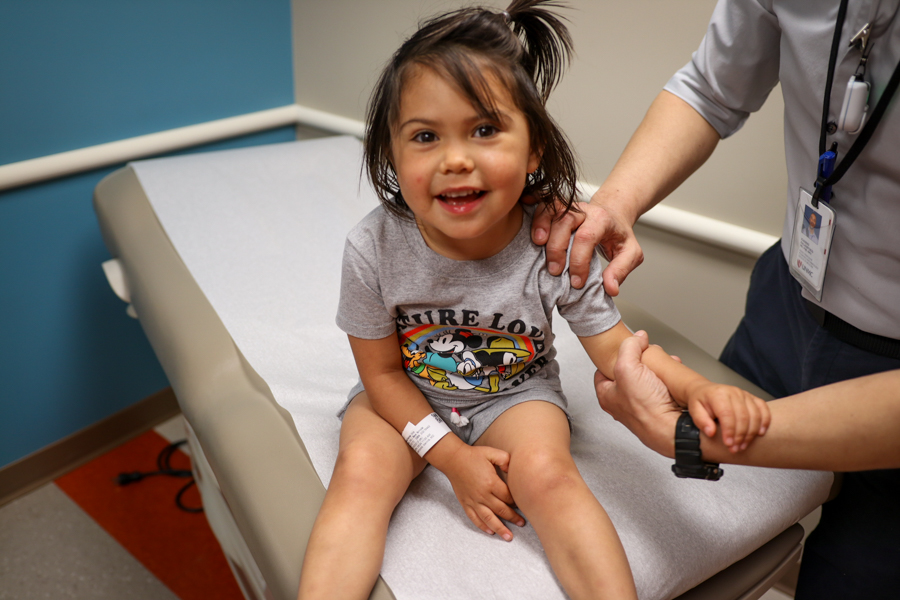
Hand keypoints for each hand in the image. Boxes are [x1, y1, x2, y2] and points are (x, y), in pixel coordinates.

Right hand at [438, 444, 523, 540]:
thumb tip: (513, 471)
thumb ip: (505, 460)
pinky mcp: (465, 503)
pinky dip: (482, 526)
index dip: (516, 501)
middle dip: (513, 518)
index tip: (522, 504)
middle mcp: (482, 494)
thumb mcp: (491, 453)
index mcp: (491, 482)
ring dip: (500, 529)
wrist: (453, 460)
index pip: (508, 497)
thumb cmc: (474, 456)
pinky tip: (490, 532)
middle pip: (501, 510)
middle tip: (522, 523)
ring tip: (509, 537)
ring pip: (488, 518)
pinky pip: (474, 518)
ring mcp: (473, 500)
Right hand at [530, 192, 643, 293]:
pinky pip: (543, 207)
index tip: (577, 281)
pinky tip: (531, 229)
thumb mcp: (630, 253)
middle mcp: (584, 210)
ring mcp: (569, 207)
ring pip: (552, 212)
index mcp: (602, 219)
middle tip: (555, 271)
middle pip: (566, 222)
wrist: (613, 212)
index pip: (587, 237)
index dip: (579, 261)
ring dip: (542, 228)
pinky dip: (535, 217)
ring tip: (538, 246)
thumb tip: (610, 288)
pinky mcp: (557, 207)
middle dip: (558, 248)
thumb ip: (621, 270)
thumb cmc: (618, 233)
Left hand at [595, 331, 681, 456]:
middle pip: (628, 374)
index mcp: (607, 396)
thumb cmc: (647, 410)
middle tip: (647, 357)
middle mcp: (623, 405)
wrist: (673, 431)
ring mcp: (642, 409)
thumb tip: (637, 338)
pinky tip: (674, 378)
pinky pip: (662, 390)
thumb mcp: (628, 367)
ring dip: (657, 371)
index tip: (624, 350)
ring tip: (664, 365)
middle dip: (640, 362)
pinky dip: (669, 381)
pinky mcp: (660, 411)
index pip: (603, 371)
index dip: (614, 357)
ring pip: (647, 381)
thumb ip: (629, 348)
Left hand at [686, 383, 770, 452]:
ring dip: (751, 434)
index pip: (727, 414)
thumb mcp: (694, 410)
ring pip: (755, 415)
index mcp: (719, 394)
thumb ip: (701, 421)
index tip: (728, 444)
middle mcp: (734, 392)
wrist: (704, 390)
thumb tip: (711, 432)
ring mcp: (745, 394)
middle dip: (740, 436)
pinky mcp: (752, 397)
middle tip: (735, 449)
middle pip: (743, 417)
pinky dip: (764, 422)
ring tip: (743, 446)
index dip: (730, 431)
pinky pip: (763, 409)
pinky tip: (760, 433)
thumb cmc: (700, 401)